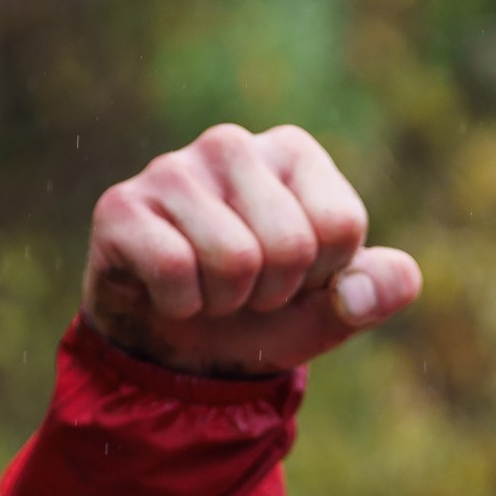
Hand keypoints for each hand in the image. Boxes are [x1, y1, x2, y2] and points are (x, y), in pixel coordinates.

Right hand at [81, 123, 420, 376]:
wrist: (175, 351)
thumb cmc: (260, 316)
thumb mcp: (331, 311)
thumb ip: (375, 293)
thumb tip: (375, 287)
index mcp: (294, 152)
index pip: (341, 226)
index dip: (321, 277)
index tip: (291, 278)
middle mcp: (233, 143)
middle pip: (291, 246)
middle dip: (272, 293)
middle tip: (244, 289)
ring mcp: (172, 168)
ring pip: (234, 260)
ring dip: (224, 302)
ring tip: (207, 287)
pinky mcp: (121, 204)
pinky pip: (174, 271)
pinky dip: (179, 305)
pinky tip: (166, 289)